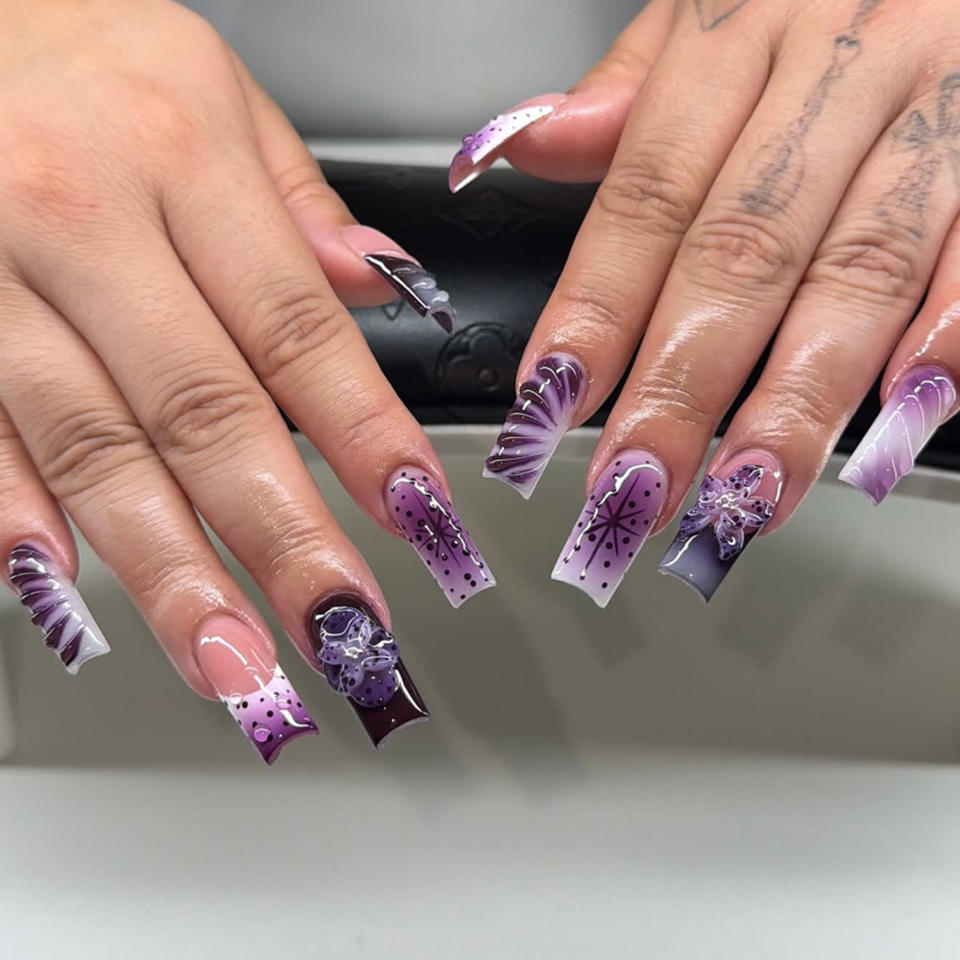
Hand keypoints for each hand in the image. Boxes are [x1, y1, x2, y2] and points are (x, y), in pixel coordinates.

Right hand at [0, 0, 493, 760]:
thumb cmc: (74, 54)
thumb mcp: (208, 88)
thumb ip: (298, 202)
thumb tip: (386, 286)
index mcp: (179, 154)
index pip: (299, 327)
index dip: (367, 433)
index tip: (421, 520)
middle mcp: (82, 216)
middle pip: (206, 409)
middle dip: (281, 537)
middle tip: (341, 632)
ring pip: (93, 445)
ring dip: (168, 569)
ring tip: (230, 659)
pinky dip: (16, 517)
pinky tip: (67, 595)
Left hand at [452, 0, 959, 603]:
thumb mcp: (718, 9)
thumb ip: (629, 93)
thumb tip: (522, 144)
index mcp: (742, 34)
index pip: (648, 193)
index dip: (596, 306)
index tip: (552, 403)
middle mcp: (839, 68)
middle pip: (742, 250)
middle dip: (683, 386)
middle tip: (635, 489)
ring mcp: (941, 104)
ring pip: (859, 267)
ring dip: (800, 395)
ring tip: (746, 493)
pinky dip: (951, 328)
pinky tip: (903, 412)